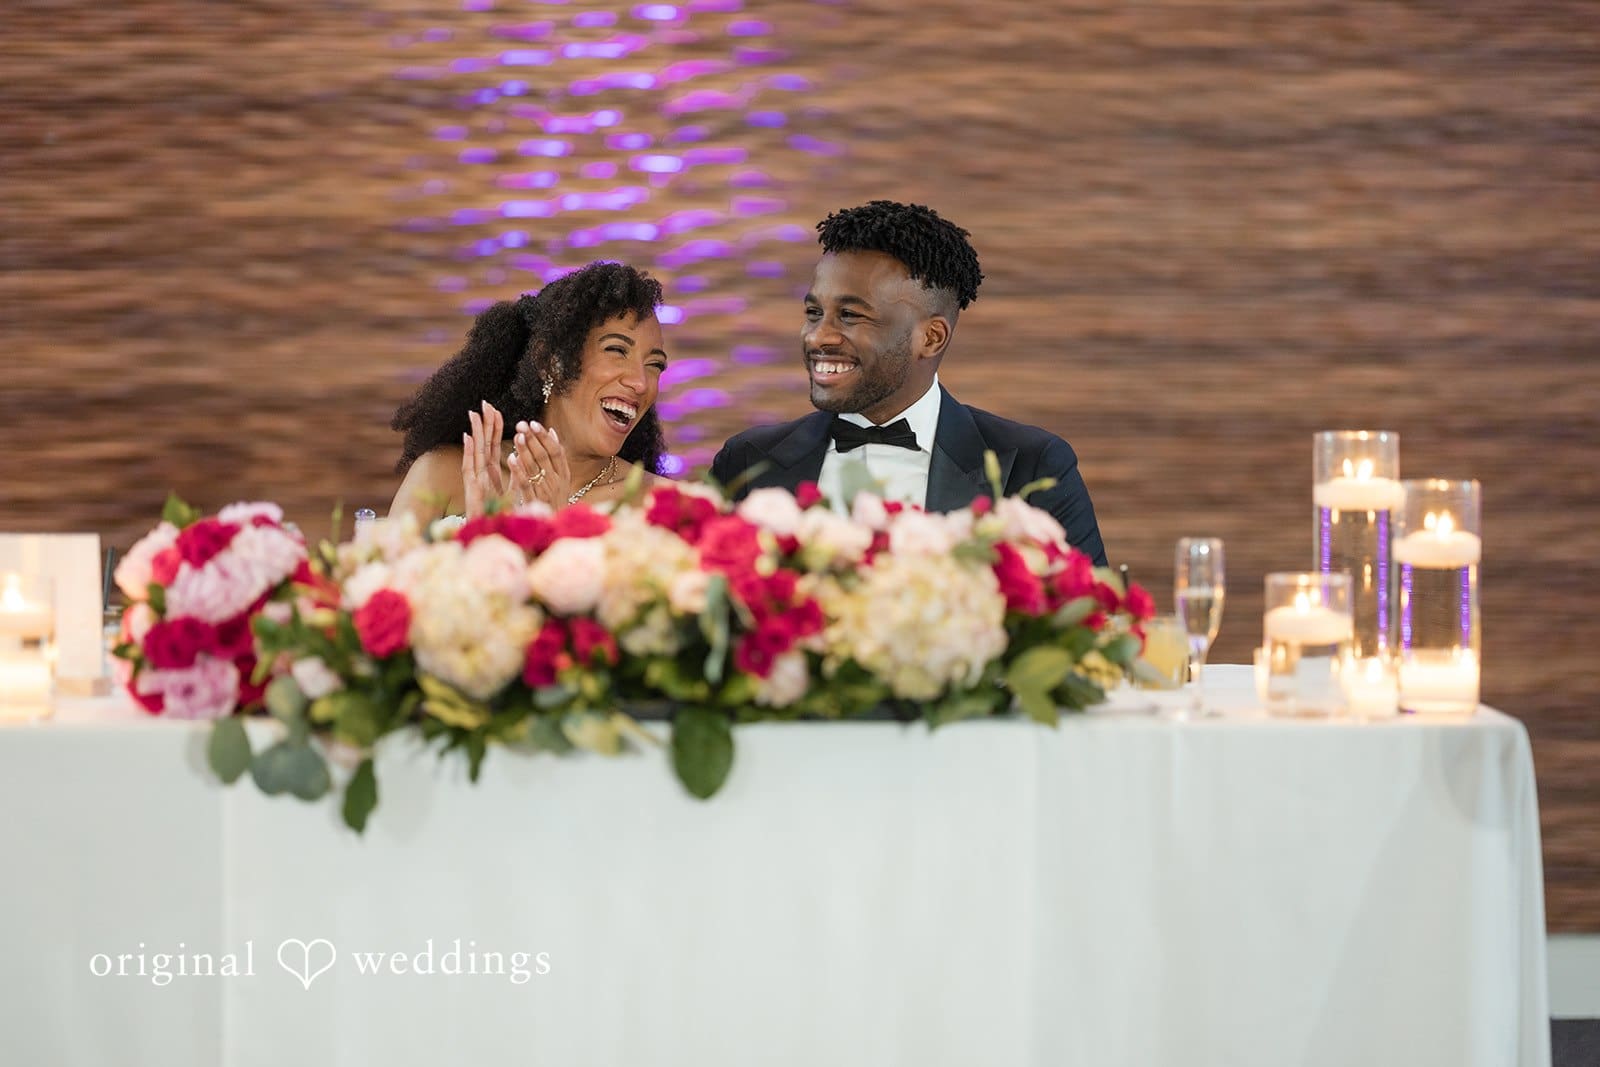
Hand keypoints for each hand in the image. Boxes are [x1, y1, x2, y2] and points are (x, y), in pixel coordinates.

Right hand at [461, 401, 511, 516]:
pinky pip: (470, 468)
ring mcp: (475, 481)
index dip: (494, 429)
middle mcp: (482, 475)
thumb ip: (516, 477)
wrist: (492, 537)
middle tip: (485, 403)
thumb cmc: (500, 518)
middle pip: (483, 445)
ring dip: (474, 433)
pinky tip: (468, 438)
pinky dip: (469, 453)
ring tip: (474, 414)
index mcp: (492, 474)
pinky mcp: (472, 490)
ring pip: (475, 452)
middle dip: (484, 424)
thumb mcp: (513, 493)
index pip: (493, 447)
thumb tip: (521, 459)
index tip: (496, 411)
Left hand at [508, 419, 570, 509]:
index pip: (556, 451)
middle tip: (521, 425)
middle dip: (533, 439)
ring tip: (517, 436)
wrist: (556, 530)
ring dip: (525, 450)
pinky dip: (519, 470)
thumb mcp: (561, 480)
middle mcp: (556, 482)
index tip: (534, 423)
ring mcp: (545, 492)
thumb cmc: (555, 501)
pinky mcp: (533, 502)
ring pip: (534, 467)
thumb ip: (557, 458)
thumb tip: (553, 432)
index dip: (545, 437)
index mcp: (564, 475)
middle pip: (544, 457)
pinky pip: (525, 484)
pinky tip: (511, 458)